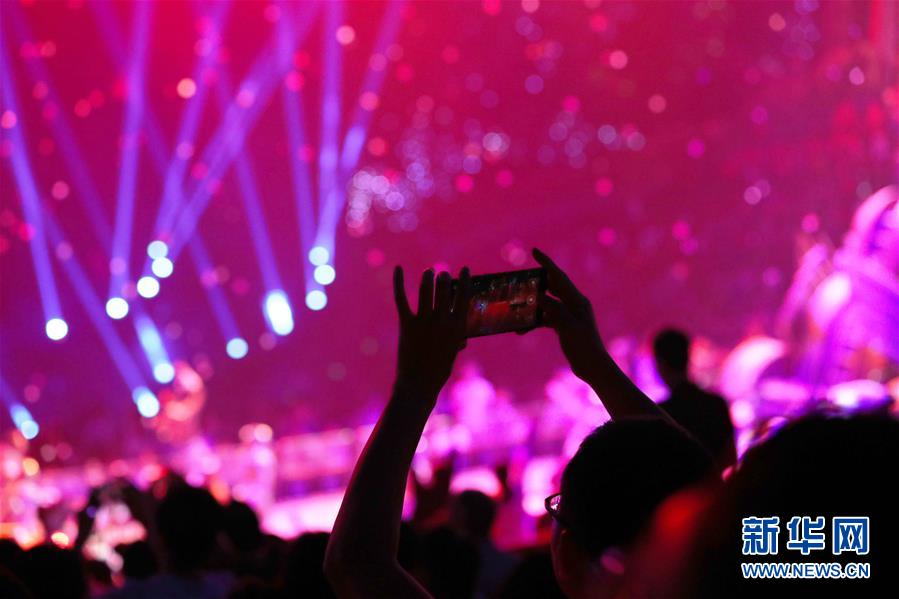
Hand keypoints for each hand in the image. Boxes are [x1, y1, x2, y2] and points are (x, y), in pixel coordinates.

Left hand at [393, 266, 471, 400]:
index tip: (465, 269)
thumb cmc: (439, 370)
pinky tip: (397, 269)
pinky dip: (399, 282)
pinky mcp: (406, 324)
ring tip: (428, 273)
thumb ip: (457, 338)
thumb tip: (462, 335)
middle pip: (445, 290)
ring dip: (428, 278)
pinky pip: (401, 298)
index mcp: (458, 327)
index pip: (464, 296)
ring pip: (426, 290)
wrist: (418, 384)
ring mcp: (424, 322)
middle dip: (444, 279)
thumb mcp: (453, 352)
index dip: (465, 280)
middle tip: (442, 274)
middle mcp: (442, 321)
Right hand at [533, 248, 605, 382]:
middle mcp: (574, 304)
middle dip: (536, 281)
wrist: (592, 366)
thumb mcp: (567, 326)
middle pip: (552, 287)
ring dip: (532, 305)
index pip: (559, 277)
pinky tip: (521, 329)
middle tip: (520, 278)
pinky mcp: (564, 326)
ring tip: (516, 305)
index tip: (534, 251)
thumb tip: (538, 296)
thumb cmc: (583, 346)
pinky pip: (546, 318)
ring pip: (547, 304)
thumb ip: (553, 309)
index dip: (546, 263)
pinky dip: (535, 321)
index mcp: (577, 300)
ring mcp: (569, 315)